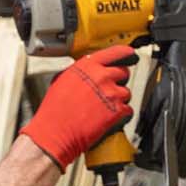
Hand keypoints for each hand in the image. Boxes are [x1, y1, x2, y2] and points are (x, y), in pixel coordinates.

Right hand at [20, 44, 137, 168]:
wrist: (55, 133)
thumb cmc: (55, 110)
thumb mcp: (63, 79)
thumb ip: (81, 71)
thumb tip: (91, 70)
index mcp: (88, 65)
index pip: (117, 52)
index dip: (126, 54)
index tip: (130, 56)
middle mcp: (102, 76)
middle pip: (124, 72)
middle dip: (118, 81)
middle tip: (107, 91)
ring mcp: (111, 93)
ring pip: (127, 93)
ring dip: (119, 100)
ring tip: (102, 108)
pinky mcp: (118, 111)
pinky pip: (128, 110)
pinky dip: (121, 116)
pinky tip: (107, 119)